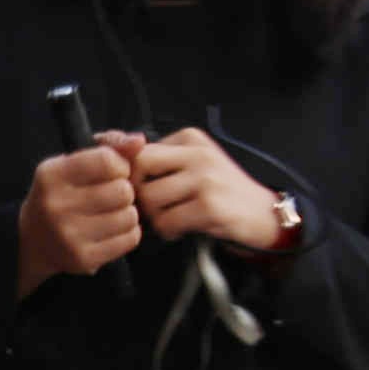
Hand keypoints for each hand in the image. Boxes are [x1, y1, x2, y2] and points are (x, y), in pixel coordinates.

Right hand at [17, 133, 144, 291]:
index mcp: (51, 175)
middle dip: (124, 191)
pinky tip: (113, 230)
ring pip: (129, 216)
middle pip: (122, 191)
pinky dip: (128, 233)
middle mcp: (55, 205)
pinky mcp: (83, 259)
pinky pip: (130, 239)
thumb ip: (108, 146)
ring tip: (113, 213)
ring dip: (127, 213)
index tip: (113, 173)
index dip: (120, 165)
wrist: (33, 239)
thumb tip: (139, 141)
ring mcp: (68, 235)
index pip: (107, 161)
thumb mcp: (73, 162)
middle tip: (113, 196)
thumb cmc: (62, 193)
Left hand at [128, 128, 287, 253]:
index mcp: (190, 138)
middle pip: (140, 169)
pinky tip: (181, 228)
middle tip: (150, 206)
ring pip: (150, 198)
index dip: (130, 175)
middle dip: (137, 192)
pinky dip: (168, 230)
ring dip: (153, 216)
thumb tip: (105, 139)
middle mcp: (198, 153)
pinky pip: (167, 221)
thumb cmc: (221, 189)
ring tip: (170, 218)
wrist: (263, 213)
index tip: (141, 189)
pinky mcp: (210, 207)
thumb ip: (157, 155)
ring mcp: (205, 179)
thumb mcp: (192, 162)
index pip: (139, 150)